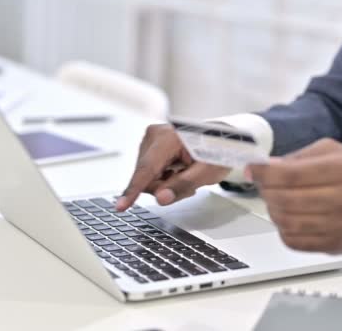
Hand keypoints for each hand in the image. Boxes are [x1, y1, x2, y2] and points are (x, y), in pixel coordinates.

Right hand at [116, 124, 230, 210]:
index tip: (121, 205)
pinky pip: (149, 172)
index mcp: (168, 137)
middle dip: (163, 187)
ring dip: (164, 183)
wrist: (220, 139)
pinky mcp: (150, 145)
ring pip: (146, 177)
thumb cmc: (216, 150)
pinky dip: (163, 177)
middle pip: (145, 176)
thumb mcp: (206, 172)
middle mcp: (155, 135)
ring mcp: (151, 139)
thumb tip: (161, 198)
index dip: (134, 190)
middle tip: (187, 184)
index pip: (147, 169)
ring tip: (185, 174)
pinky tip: (178, 172)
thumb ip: (183, 185)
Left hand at [246, 138, 341, 253]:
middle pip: (284, 199)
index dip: (264, 174)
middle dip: (266, 191)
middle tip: (264, 185)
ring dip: (272, 210)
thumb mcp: (333, 152)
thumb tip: (265, 167)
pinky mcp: (335, 245)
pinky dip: (282, 228)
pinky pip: (293, 241)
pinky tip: (289, 217)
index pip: (290, 174)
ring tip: (276, 200)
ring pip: (286, 222)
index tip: (253, 170)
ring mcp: (341, 225)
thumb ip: (297, 157)